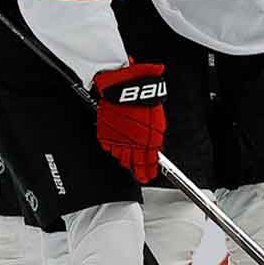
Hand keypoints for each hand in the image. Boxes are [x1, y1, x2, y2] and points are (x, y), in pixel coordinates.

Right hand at [93, 63, 166, 182]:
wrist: (125, 88)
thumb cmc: (143, 100)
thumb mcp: (157, 119)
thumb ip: (156, 136)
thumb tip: (157, 147)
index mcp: (148, 140)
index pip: (149, 161)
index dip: (149, 170)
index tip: (150, 176)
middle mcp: (133, 143)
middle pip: (134, 163)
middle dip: (137, 169)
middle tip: (140, 175)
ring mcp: (118, 139)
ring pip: (121, 157)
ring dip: (125, 159)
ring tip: (128, 161)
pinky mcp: (106, 134)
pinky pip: (109, 147)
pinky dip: (113, 148)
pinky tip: (117, 147)